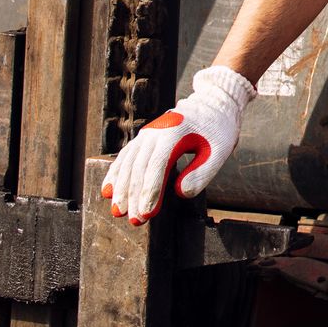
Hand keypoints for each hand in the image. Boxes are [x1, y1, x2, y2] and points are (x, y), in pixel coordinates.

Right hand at [100, 66, 254, 224]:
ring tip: (118, 212)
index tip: (147, 213)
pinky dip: (116, 174)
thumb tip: (180, 193)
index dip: (150, 191)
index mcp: (175, 132)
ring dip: (122, 189)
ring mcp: (147, 133)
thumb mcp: (219, 151)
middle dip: (135, 196)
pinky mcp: (144, 137)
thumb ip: (201, 172)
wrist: (213, 105)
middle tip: (135, 221)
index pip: (157, 165)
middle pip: (139, 167)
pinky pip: (125, 156)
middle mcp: (156, 131)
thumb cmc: (217, 130)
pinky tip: (108, 191)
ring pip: (128, 163)